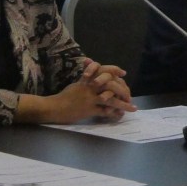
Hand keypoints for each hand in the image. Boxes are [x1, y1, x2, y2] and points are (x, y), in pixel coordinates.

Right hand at [15, 62, 136, 123]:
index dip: (114, 71)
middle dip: (122, 89)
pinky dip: (113, 113)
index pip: (103, 70)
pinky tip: (119, 116)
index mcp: (87, 79)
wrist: (54, 107)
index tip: (123, 73)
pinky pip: (104, 111)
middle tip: (129, 94)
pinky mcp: (88, 110)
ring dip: (123, 104)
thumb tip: (91, 72)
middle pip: (110, 84)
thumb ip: (85, 78)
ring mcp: (90, 98)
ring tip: (132, 107)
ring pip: (110, 100)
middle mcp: (90, 87)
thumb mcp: (76, 84)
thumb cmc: (64, 96)